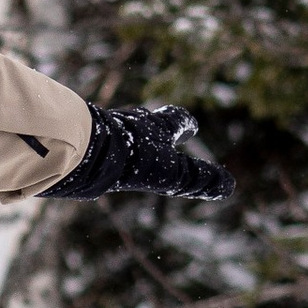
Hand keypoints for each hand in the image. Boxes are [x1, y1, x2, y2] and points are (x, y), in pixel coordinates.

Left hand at [50, 102, 233, 203]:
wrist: (85, 149)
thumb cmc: (133, 158)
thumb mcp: (171, 173)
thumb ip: (197, 179)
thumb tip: (228, 186)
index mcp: (155, 127)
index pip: (176, 121)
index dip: (184, 124)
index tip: (190, 127)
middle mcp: (130, 123)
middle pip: (145, 121)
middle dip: (153, 128)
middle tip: (157, 132)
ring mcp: (103, 128)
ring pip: (118, 130)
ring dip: (124, 137)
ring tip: (123, 147)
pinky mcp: (79, 137)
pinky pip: (92, 140)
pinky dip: (97, 147)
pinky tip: (90, 157)